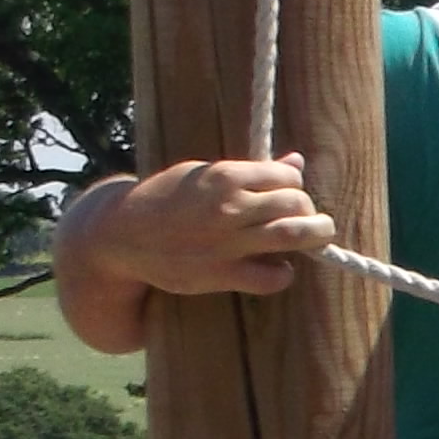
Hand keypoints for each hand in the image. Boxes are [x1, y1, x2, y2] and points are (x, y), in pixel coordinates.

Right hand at [73, 157, 332, 298]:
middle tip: (306, 218)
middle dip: (308, 210)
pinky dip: (284, 273)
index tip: (290, 193)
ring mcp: (228, 242)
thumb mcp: (202, 174)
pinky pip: (274, 277)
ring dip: (315, 236)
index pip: (288, 177)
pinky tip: (279, 267)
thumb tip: (297, 162)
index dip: (296, 186)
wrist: (122, 235)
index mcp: (224, 176)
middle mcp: (230, 207)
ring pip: (294, 236)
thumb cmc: (166, 199)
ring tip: (316, 237)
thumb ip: (251, 171)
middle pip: (297, 204)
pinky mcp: (222, 274)